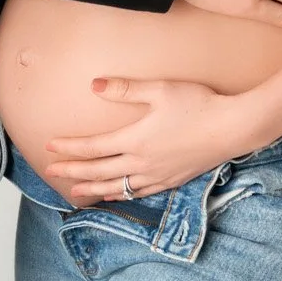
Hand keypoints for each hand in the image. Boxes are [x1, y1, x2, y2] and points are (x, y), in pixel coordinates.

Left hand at [41, 76, 242, 207]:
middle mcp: (142, 162)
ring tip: (74, 191)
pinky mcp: (173, 180)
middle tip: (50, 171)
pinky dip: (121, 194)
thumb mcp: (159, 89)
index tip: (49, 147)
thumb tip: (94, 85)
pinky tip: (116, 194)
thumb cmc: (198, 104)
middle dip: (72, 171)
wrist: (233, 128)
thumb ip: (124, 89)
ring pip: (117, 187)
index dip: (69, 148)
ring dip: (93, 188)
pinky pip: (139, 192)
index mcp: (135, 140)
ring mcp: (158, 175)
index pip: (92, 147)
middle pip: (98, 171)